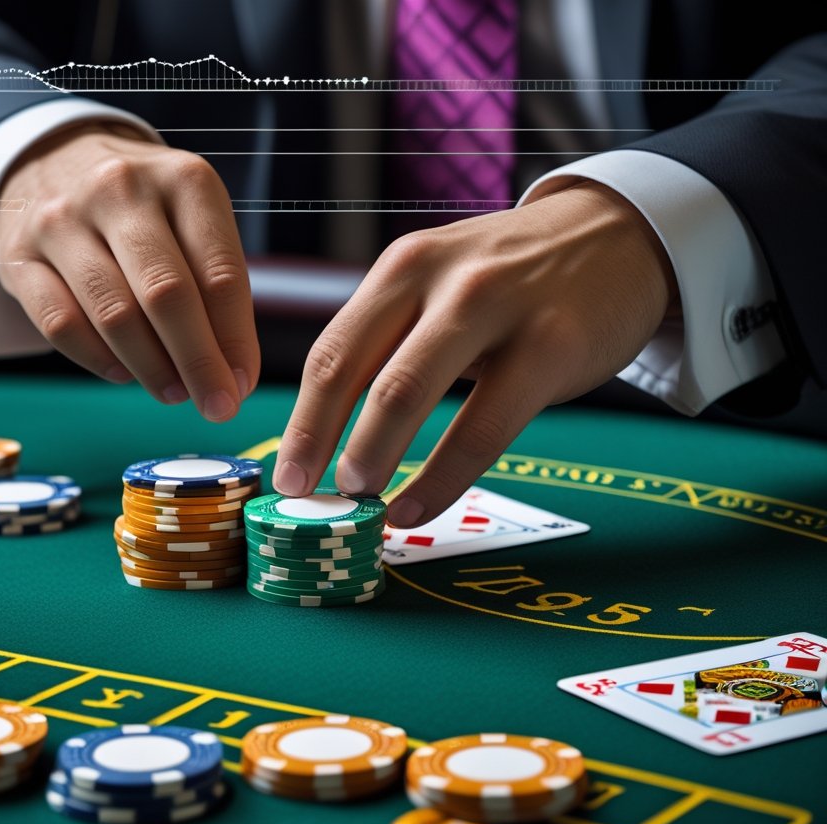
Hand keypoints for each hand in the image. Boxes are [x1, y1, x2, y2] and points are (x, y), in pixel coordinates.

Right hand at [0, 122, 257, 420]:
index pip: (219, 272)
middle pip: (166, 294)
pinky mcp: (19, 254)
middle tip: (217, 407)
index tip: (242, 385)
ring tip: (174, 392)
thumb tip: (233, 376)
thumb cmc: (144, 205)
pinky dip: (98, 361)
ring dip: (151, 368)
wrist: (55, 158)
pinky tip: (123, 373)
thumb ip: (216, 285)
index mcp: (182, 179)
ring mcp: (62, 220)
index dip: (234, 339)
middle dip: (198, 362)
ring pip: (113, 314)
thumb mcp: (191, 217)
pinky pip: (61, 325)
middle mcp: (120, 190)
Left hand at [273, 180, 676, 526]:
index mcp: (402, 267)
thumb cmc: (515, 278)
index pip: (331, 350)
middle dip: (316, 440)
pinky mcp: (550, 345)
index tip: (283, 474)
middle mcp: (438, 279)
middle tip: (302, 494)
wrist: (621, 235)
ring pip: (406, 392)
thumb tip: (332, 430)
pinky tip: (417, 506)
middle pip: (353, 370)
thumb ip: (396, 339)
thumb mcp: (444, 281)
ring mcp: (494, 307)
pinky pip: (482, 428)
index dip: (300, 420)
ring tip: (355, 500)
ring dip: (370, 455)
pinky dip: (442, 477)